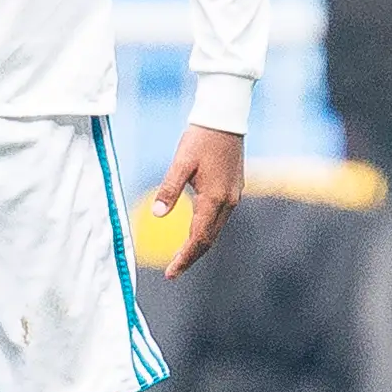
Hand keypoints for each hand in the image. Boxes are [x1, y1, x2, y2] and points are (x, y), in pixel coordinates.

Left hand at [150, 126, 243, 278]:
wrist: (225, 118)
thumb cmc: (200, 138)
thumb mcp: (180, 163)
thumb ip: (169, 189)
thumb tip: (157, 215)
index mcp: (214, 198)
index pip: (198, 238)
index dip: (184, 258)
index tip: (171, 273)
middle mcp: (228, 201)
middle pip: (209, 239)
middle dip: (190, 256)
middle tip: (172, 272)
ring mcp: (233, 196)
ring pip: (215, 229)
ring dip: (198, 244)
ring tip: (181, 256)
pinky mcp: (234, 189)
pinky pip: (220, 218)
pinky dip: (206, 230)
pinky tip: (194, 231)